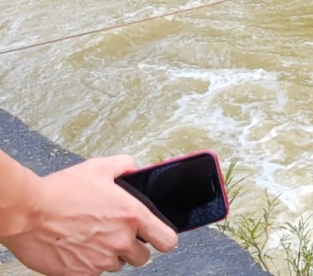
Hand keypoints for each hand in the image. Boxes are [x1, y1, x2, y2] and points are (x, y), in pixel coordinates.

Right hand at [0, 156, 178, 275]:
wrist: (27, 213)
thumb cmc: (60, 191)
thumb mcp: (98, 168)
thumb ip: (124, 166)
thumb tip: (132, 167)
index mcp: (132, 216)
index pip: (166, 240)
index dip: (162, 239)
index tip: (156, 237)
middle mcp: (120, 241)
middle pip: (142, 257)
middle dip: (132, 248)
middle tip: (115, 235)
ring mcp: (100, 261)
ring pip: (116, 265)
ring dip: (109, 256)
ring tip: (91, 239)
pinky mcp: (80, 274)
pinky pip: (93, 274)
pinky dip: (87, 265)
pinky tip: (76, 248)